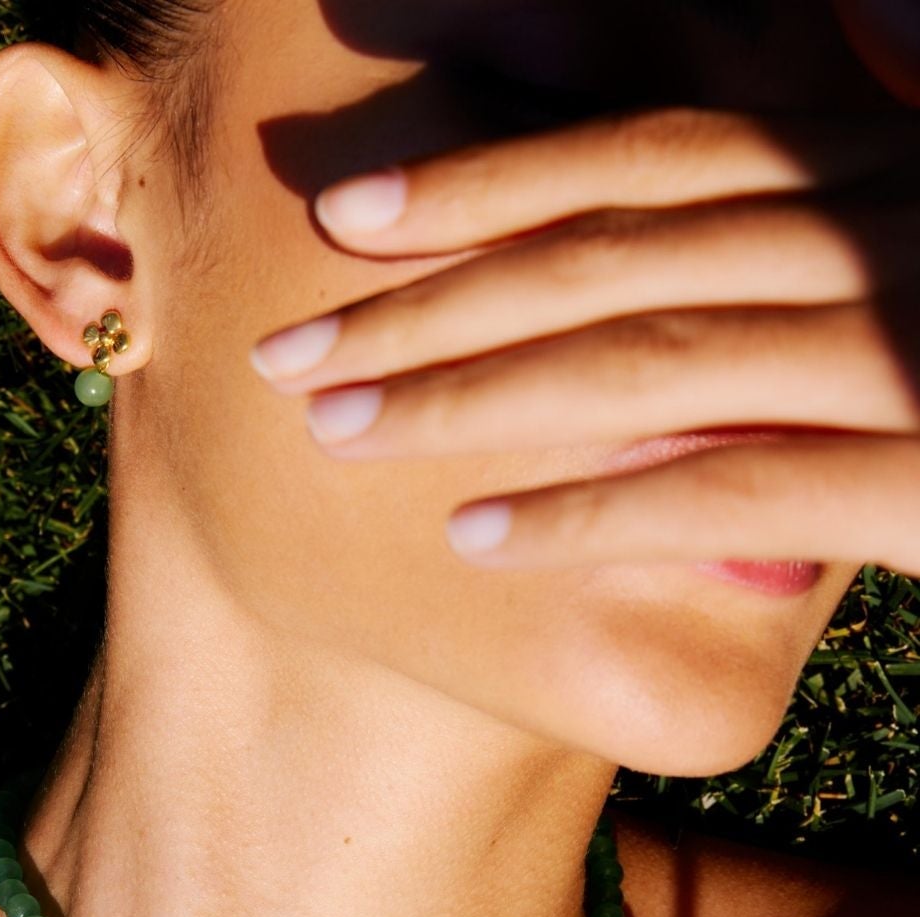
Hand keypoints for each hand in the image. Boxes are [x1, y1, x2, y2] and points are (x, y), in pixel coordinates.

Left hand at [250, 103, 919, 577]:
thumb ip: (842, 247)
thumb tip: (714, 289)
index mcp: (887, 163)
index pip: (652, 152)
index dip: (490, 176)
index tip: (354, 213)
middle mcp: (888, 225)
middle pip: (613, 246)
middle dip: (430, 293)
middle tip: (286, 341)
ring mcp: (910, 341)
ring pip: (643, 355)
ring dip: (470, 393)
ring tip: (337, 429)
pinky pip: (725, 486)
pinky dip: (593, 509)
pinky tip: (476, 537)